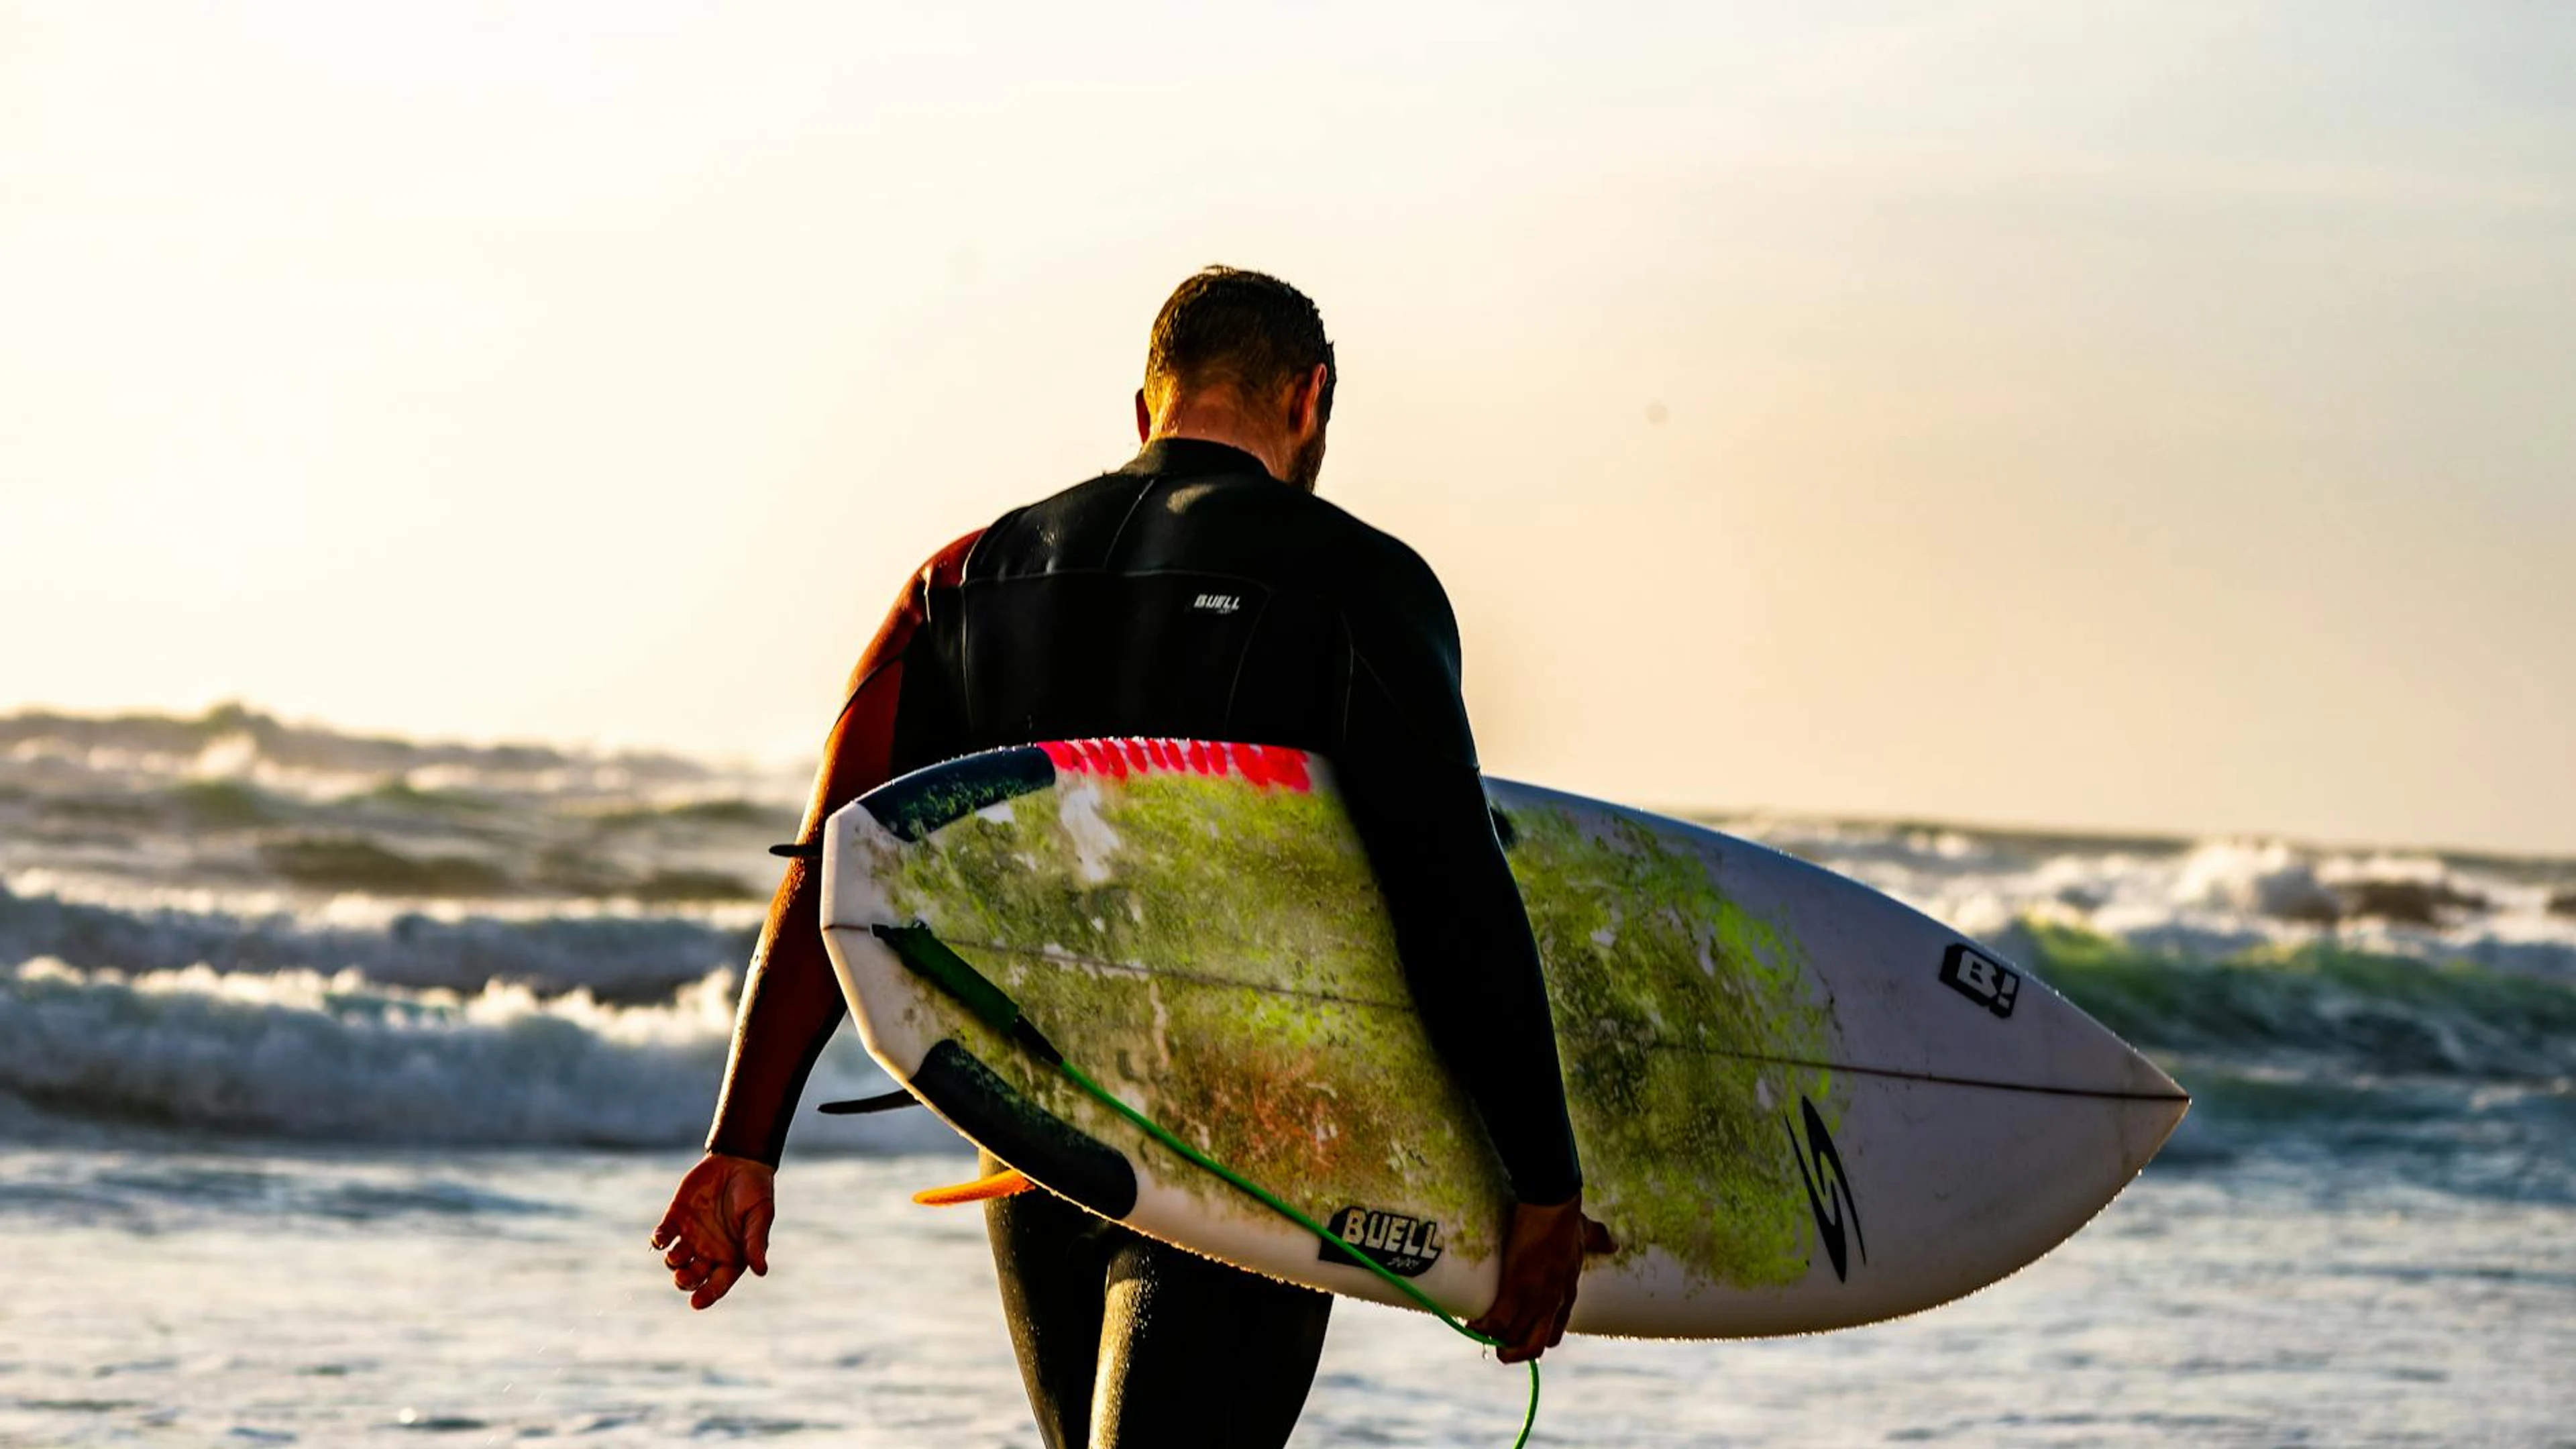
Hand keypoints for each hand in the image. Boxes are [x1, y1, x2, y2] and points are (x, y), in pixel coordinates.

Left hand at [650, 1152, 775, 1309]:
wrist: (739, 1161)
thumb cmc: (756, 1191)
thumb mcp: (760, 1215)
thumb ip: (756, 1242)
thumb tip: (761, 1271)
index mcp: (732, 1256)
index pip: (717, 1284)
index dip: (707, 1295)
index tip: (696, 1303)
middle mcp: (709, 1251)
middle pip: (692, 1277)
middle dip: (685, 1282)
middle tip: (683, 1277)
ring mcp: (691, 1236)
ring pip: (675, 1261)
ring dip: (673, 1263)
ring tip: (676, 1255)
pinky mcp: (676, 1219)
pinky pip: (662, 1236)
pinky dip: (659, 1240)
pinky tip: (661, 1239)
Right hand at [1466, 1194, 1615, 1362]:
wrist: (1553, 1203)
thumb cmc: (1568, 1216)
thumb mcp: (1588, 1235)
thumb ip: (1599, 1240)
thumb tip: (1613, 1243)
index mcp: (1567, 1293)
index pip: (1553, 1334)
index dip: (1534, 1339)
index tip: (1518, 1334)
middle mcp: (1553, 1303)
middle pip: (1534, 1345)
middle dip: (1514, 1351)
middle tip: (1497, 1344)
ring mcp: (1535, 1298)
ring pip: (1514, 1337)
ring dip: (1495, 1340)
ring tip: (1479, 1332)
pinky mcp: (1515, 1287)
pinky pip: (1497, 1322)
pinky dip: (1483, 1328)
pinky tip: (1472, 1325)